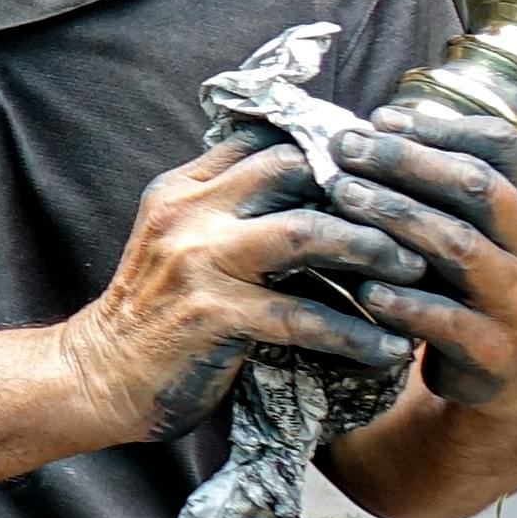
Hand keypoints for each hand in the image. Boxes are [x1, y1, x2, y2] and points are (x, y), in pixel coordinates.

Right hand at [60, 138, 414, 438]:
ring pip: (305, 232)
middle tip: (419, 210)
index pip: (270, 139)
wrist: (96, 378)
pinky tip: (389, 347)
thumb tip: (322, 190)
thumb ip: (237, 211)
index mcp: (186, 186)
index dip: (335, 146)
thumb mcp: (187, 244)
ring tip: (416, 270)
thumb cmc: (159, 317)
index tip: (389, 165)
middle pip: (293, 167)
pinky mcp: (211, 315)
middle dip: (363, 187)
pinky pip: (301, 316)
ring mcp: (197, 260)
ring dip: (370, 249)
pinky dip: (354, 332)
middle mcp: (189, 210)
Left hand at [315, 99, 516, 416]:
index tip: (379, 119)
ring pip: (456, 245)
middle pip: (475, 186)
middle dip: (404, 162)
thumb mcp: (486, 223)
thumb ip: (450, 178)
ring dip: (392, 216)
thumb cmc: (482, 274)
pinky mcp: (495, 348)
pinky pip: (439, 316)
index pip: (499, 144)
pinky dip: (397, 297)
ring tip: (340, 195)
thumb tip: (380, 123)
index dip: (437, 127)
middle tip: (345, 148)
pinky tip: (360, 281)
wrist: (516, 369)